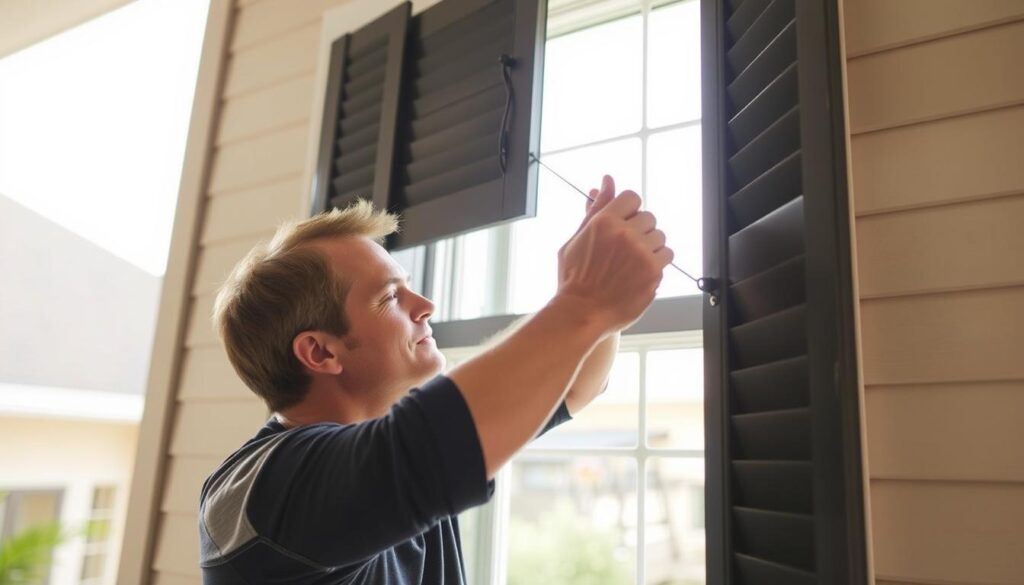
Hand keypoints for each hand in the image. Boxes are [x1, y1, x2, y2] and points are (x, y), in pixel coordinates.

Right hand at [555, 175, 672, 332]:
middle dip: (639, 230)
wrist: (582, 313)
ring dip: (650, 246)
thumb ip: (596, 208)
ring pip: (660, 236)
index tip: (623, 225)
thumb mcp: (577, 238)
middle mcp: (625, 234)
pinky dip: (656, 262)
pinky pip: (667, 255)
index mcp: (604, 221)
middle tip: (624, 249)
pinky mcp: (653, 272)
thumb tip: (606, 181)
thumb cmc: (575, 277)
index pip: (632, 197)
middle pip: (648, 216)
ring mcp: (641, 253)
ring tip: (632, 262)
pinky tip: (639, 272)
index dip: (629, 211)